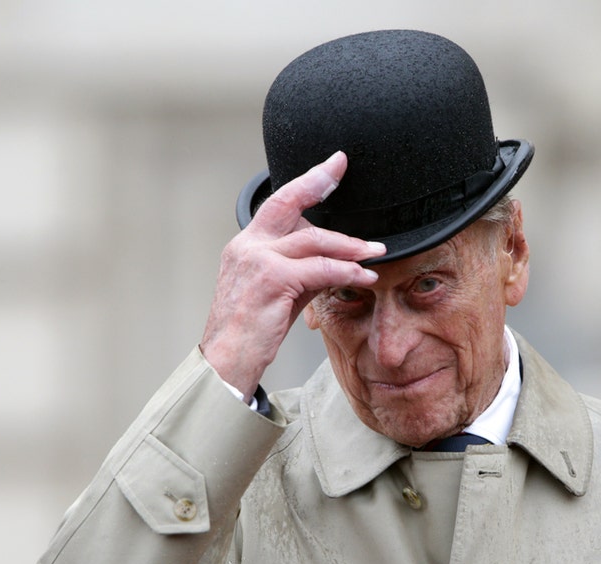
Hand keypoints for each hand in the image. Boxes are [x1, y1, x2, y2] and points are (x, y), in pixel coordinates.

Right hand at [199, 151, 383, 398]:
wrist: (226, 361)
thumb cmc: (250, 332)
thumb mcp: (278, 293)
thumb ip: (302, 270)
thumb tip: (336, 261)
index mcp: (246, 245)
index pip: (277, 203)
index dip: (306, 182)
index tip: (332, 165)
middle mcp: (248, 246)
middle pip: (289, 203)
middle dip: (318, 182)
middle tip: (343, 170)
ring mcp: (258, 260)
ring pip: (314, 240)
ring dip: (349, 246)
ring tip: (374, 252)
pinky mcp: (273, 279)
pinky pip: (320, 268)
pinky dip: (346, 271)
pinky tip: (363, 276)